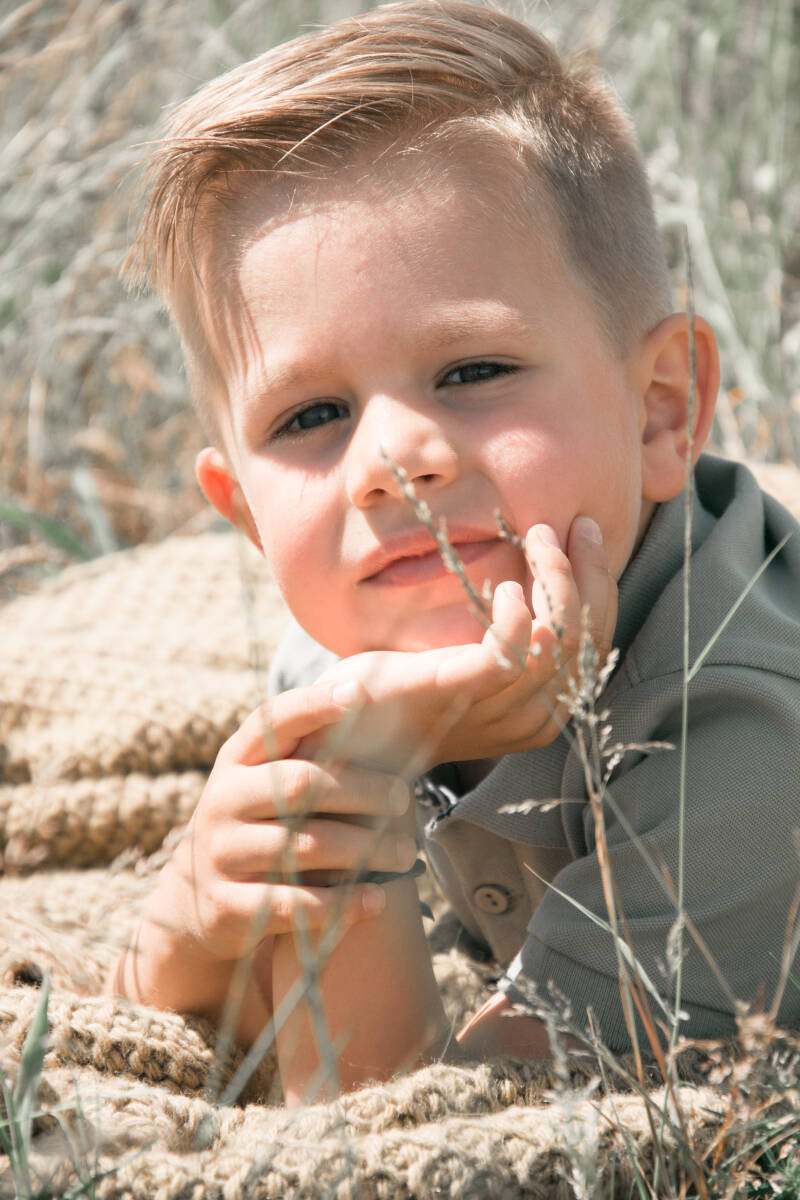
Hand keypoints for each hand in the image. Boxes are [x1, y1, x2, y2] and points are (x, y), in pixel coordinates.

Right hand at [141, 681, 412, 970]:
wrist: (194, 902)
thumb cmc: (256, 826)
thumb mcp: (265, 784)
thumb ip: (306, 756)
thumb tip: (373, 709)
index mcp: (237, 761)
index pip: (273, 721)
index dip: (313, 704)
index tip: (358, 693)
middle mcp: (223, 799)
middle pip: (300, 784)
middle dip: (362, 790)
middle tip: (405, 800)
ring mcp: (221, 853)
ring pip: (302, 846)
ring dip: (362, 850)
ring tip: (403, 853)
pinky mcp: (227, 905)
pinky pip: (293, 904)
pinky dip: (340, 903)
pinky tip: (375, 899)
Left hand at [307, 515, 616, 772]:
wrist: (346, 727)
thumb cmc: (408, 686)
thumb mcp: (472, 661)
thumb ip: (513, 635)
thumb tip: (541, 571)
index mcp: (543, 710)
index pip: (595, 645)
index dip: (599, 585)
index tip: (586, 534)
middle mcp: (533, 718)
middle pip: (587, 641)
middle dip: (590, 574)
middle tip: (576, 525)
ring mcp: (498, 712)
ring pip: (558, 641)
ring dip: (556, 580)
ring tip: (541, 537)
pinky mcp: (461, 693)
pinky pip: (511, 654)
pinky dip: (516, 615)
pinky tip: (506, 587)